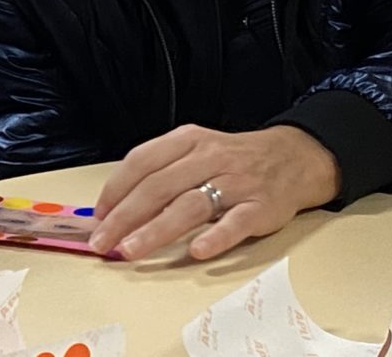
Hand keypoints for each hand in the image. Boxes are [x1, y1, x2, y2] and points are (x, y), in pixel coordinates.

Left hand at [89, 124, 340, 260]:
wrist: (294, 157)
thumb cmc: (233, 160)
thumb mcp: (196, 150)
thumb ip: (161, 173)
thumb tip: (116, 208)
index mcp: (188, 141)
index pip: (141, 162)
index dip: (115, 190)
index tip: (97, 217)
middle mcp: (209, 157)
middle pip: (158, 186)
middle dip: (125, 216)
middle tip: (103, 242)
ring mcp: (236, 182)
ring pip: (190, 205)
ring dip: (156, 230)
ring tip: (131, 250)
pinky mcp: (261, 206)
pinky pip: (236, 222)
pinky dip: (216, 237)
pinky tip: (196, 251)